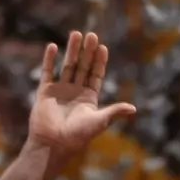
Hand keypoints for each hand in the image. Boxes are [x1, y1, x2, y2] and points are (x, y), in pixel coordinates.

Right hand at [25, 31, 136, 162]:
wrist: (53, 145)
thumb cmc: (77, 136)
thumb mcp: (99, 121)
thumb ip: (114, 111)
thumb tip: (133, 109)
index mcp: (89, 98)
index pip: (96, 75)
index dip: (99, 61)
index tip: (103, 47)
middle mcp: (75, 92)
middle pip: (83, 67)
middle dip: (87, 51)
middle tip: (91, 35)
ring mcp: (60, 91)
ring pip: (67, 66)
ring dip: (71, 50)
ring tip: (76, 34)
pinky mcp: (45, 92)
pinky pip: (47, 72)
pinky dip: (49, 60)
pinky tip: (52, 46)